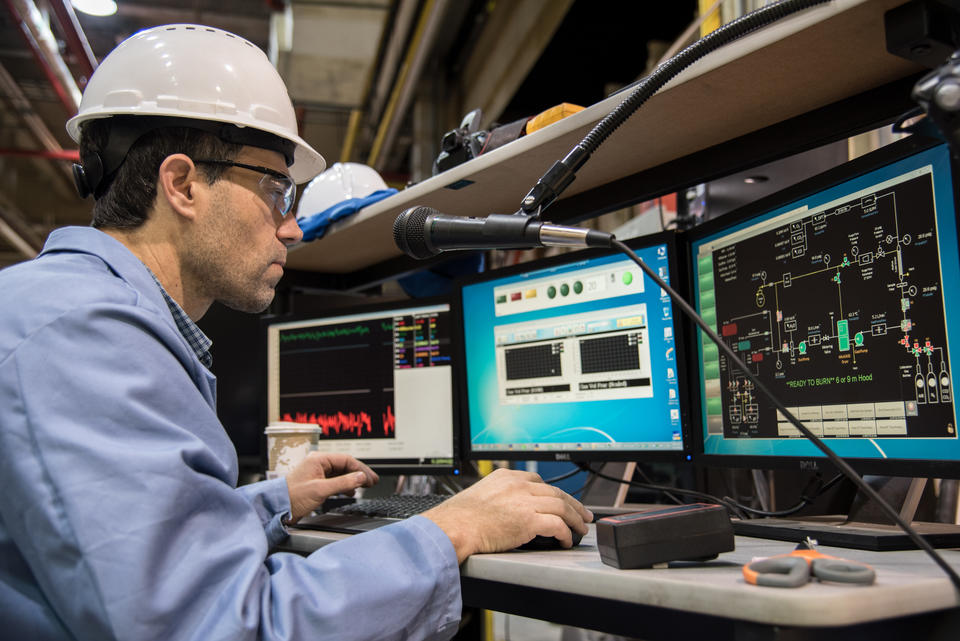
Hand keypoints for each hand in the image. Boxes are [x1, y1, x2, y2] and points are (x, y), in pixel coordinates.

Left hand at [284, 452, 378, 523]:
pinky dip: (344, 486)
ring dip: (353, 480)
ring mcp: (317, 474)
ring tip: (364, 487)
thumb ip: (343, 483)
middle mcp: (318, 464)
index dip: (360, 469)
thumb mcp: (321, 490)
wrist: (277, 508)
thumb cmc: (293, 497)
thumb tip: (360, 478)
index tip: (370, 479)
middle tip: (372, 482)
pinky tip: (350, 492)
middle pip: (345, 466)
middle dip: (359, 474)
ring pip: (340, 474)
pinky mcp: (316, 484)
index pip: (346, 460)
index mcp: (318, 459)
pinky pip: (334, 481)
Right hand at [422, 468, 592, 562]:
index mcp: (506, 477)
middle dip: (574, 504)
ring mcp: (525, 502)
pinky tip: (566, 541)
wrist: (454, 527)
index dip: (554, 493)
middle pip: (556, 492)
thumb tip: (505, 509)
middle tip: (584, 514)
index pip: (538, 481)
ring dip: (575, 519)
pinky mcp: (529, 521)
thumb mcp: (479, 495)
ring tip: (581, 529)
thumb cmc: (459, 518)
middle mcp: (518, 485)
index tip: (561, 501)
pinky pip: (557, 525)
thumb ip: (497, 496)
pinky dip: (566, 534)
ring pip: (562, 506)